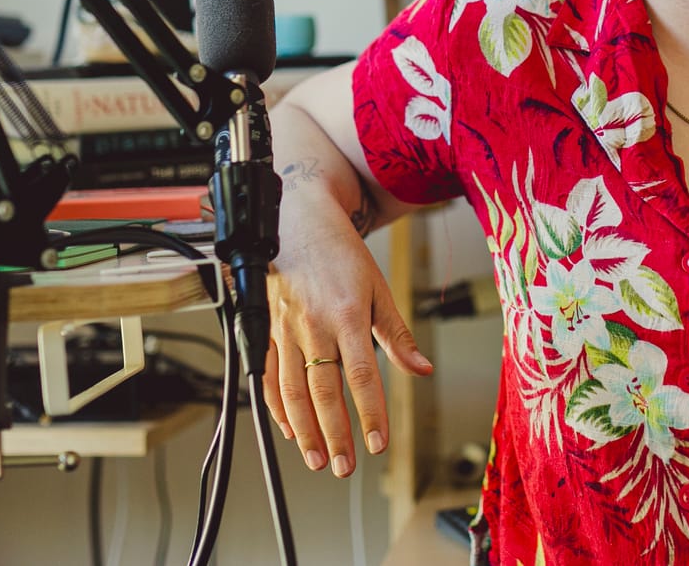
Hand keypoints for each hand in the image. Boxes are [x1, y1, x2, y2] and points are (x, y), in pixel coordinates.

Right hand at [264, 213, 431, 477]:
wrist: (299, 221)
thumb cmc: (343, 255)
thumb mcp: (379, 289)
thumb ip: (398, 335)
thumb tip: (422, 369)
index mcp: (348, 314)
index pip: (361, 375)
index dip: (370, 413)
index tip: (379, 444)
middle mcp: (313, 325)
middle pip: (323, 391)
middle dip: (334, 435)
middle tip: (344, 467)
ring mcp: (286, 329)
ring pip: (292, 389)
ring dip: (304, 430)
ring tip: (316, 459)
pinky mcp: (267, 329)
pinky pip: (268, 376)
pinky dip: (276, 407)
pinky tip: (289, 429)